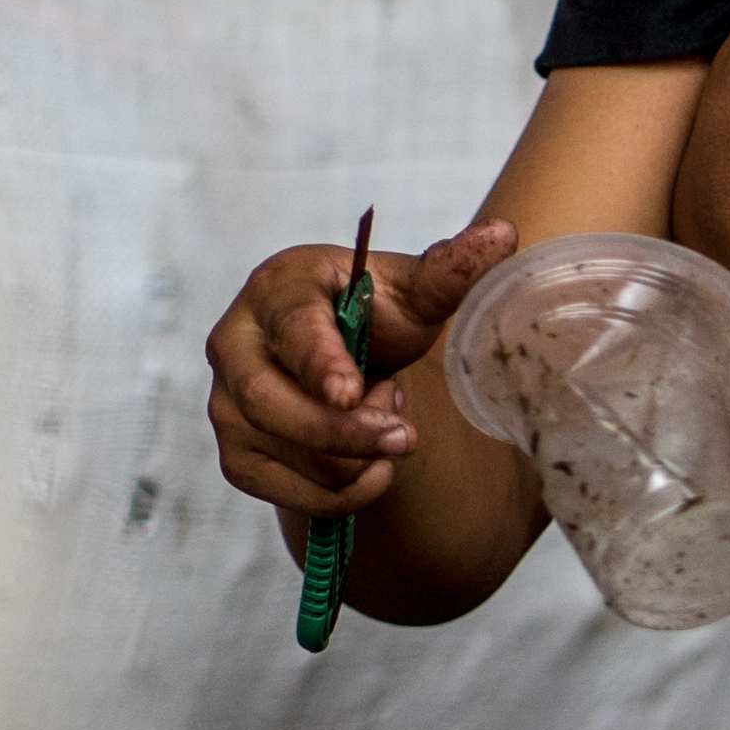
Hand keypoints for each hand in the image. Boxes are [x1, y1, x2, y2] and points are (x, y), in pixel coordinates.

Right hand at [205, 217, 524, 518]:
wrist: (350, 360)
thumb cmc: (377, 316)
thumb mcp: (415, 291)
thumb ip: (452, 269)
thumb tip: (503, 235)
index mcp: (276, 289)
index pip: (292, 328)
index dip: (319, 362)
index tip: (349, 393)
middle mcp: (234, 343)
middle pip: (270, 404)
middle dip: (344, 431)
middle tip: (405, 438)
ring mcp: (226, 403)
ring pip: (289, 454)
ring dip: (357, 456)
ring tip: (384, 420)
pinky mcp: (239, 455)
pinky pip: (289, 495)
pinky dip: (343, 495)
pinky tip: (370, 466)